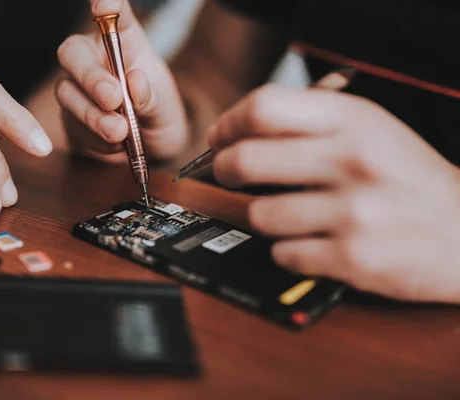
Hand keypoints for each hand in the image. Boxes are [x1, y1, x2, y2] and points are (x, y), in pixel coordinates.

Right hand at [55, 0, 187, 163]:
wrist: (151, 148)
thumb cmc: (158, 113)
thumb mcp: (166, 106)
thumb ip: (152, 96)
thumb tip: (134, 82)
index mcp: (124, 41)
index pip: (113, 15)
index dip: (106, 3)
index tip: (105, 3)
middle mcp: (94, 58)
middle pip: (73, 53)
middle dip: (91, 77)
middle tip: (114, 98)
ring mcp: (77, 88)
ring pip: (67, 92)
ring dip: (92, 115)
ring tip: (119, 131)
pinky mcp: (70, 118)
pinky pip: (73, 126)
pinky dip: (94, 138)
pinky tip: (116, 144)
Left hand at [209, 84, 459, 303]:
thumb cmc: (409, 179)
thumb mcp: (373, 129)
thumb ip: (314, 120)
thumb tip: (242, 124)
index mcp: (354, 120)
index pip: (264, 107)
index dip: (229, 123)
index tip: (220, 137)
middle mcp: (352, 160)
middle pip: (245, 160)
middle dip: (225, 171)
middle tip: (230, 176)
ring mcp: (353, 212)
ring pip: (259, 214)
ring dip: (263, 217)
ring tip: (288, 215)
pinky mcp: (352, 258)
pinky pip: (282, 254)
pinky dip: (288, 252)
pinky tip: (311, 244)